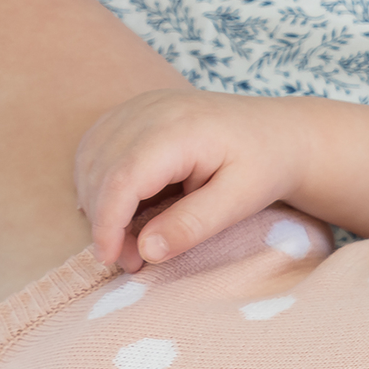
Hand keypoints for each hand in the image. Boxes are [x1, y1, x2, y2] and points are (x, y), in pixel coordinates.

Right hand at [75, 89, 309, 270]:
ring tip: (131, 240)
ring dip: (98, 204)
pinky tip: (124, 210)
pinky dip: (99, 183)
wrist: (278, 132)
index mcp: (179, 129)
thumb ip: (193, 225)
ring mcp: (138, 107)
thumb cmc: (265, 166)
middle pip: (99, 169)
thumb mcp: (239, 202)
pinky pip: (96, 149)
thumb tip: (145, 251)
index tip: (111, 260)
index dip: (108, 223)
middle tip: (131, 261)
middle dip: (104, 221)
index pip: (122, 177)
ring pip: (90, 159)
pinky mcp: (133, 114)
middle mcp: (150, 110)